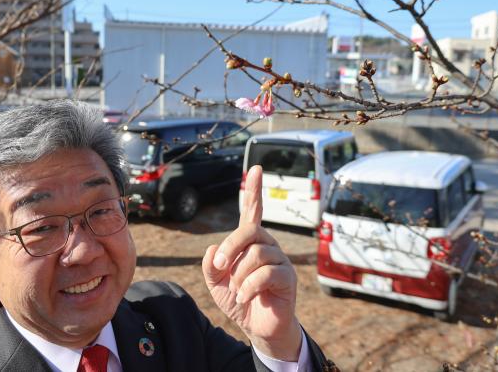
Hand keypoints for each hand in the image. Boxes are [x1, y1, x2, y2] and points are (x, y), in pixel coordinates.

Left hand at [202, 165, 301, 360]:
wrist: (258, 327)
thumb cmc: (239, 299)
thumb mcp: (216, 283)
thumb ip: (210, 266)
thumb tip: (213, 249)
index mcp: (251, 242)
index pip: (253, 211)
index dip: (254, 190)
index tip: (256, 168)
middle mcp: (267, 245)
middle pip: (250, 231)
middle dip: (230, 247)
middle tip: (218, 268)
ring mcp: (280, 260)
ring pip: (256, 254)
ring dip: (239, 275)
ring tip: (237, 291)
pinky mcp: (288, 278)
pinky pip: (267, 274)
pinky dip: (249, 287)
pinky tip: (244, 298)